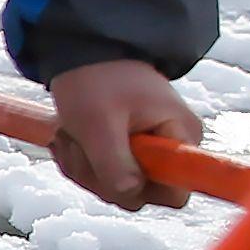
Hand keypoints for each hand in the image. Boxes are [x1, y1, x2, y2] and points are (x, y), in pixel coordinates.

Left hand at [48, 58, 198, 211]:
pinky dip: (80, 161)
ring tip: (71, 134)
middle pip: (140, 194)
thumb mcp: (98, 124)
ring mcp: (150, 150)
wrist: (83, 52)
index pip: (177, 193)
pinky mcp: (129, 150)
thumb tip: (130, 196)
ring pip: (116, 187)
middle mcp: (173, 147)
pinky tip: (69, 138)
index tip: (113, 171)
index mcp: (180, 138)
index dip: (143, 192)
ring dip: (84, 167)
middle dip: (99, 176)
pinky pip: (103, 175)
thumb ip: (115, 165)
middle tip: (78, 144)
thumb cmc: (94, 80)